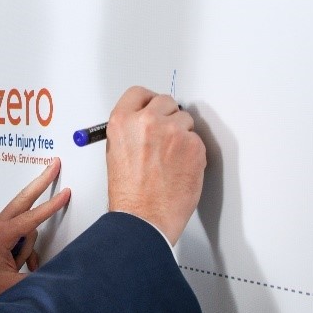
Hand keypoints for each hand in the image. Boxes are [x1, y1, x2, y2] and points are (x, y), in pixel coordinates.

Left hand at [0, 159, 70, 308]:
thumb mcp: (11, 287)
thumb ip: (38, 279)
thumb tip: (56, 273)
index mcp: (0, 236)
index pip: (32, 217)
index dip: (52, 205)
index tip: (66, 192)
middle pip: (25, 199)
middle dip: (42, 181)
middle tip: (54, 164)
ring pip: (24, 227)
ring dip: (28, 247)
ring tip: (18, 267)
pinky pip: (18, 236)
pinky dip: (24, 251)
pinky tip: (21, 268)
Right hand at [105, 86, 205, 243]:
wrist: (144, 218)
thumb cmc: (129, 194)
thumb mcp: (116, 153)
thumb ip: (130, 131)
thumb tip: (145, 122)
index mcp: (122, 121)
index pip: (139, 93)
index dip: (148, 102)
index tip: (153, 108)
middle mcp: (147, 121)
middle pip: (166, 101)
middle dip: (167, 116)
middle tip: (165, 136)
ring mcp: (173, 132)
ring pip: (185, 121)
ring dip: (181, 135)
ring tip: (170, 159)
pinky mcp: (194, 146)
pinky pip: (197, 141)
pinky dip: (192, 153)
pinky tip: (180, 169)